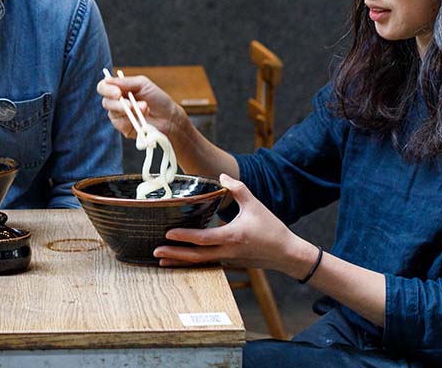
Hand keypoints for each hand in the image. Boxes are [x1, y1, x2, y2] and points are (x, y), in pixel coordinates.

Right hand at [96, 71, 181, 140]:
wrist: (169, 117)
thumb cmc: (157, 98)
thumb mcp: (143, 84)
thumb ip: (126, 82)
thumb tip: (108, 79)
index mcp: (119, 89)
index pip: (103, 87)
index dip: (107, 89)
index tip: (117, 92)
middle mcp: (116, 102)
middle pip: (105, 102)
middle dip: (118, 103)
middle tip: (130, 104)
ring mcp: (119, 116)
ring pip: (112, 114)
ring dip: (129, 110)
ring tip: (145, 108)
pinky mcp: (124, 128)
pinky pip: (120, 124)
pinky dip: (132, 120)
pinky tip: (143, 118)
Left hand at [153, 173, 299, 272]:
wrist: (286, 253)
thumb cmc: (271, 228)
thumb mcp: (255, 204)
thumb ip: (238, 188)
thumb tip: (221, 176)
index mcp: (232, 237)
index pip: (203, 239)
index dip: (184, 236)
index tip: (167, 233)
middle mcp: (227, 252)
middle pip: (196, 256)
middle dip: (175, 255)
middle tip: (155, 251)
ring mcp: (228, 261)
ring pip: (200, 264)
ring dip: (180, 262)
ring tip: (161, 260)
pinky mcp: (230, 264)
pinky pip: (207, 265)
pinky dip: (193, 263)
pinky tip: (181, 261)